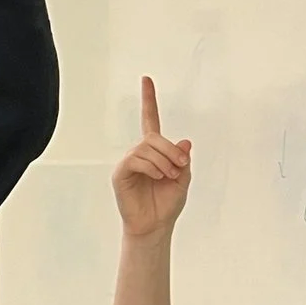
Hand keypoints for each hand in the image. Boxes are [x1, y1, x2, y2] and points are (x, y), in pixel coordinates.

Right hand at [113, 76, 192, 239]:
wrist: (154, 226)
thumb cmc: (167, 204)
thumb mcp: (183, 179)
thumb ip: (183, 160)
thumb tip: (184, 141)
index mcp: (154, 151)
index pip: (150, 119)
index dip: (148, 99)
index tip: (146, 79)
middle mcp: (139, 152)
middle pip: (155, 137)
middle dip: (172, 150)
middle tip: (182, 166)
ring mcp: (129, 162)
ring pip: (147, 147)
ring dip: (165, 160)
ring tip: (170, 176)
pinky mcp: (121, 173)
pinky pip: (137, 159)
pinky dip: (152, 166)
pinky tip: (158, 177)